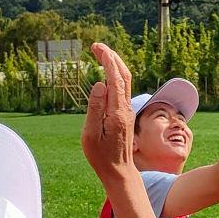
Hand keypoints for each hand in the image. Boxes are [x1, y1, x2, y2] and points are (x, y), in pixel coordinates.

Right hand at [82, 42, 137, 184]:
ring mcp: (127, 111)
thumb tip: (100, 83)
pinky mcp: (125, 114)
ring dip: (115, 64)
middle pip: (124, 75)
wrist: (119, 171)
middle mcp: (125, 108)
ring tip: (102, 54)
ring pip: (125, 81)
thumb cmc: (101, 155)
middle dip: (112, 57)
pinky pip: (123, 89)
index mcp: (116, 111)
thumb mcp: (91, 134)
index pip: (115, 78)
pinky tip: (108, 73)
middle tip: (96, 46)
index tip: (96, 47)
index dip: (107, 59)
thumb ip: (95, 108)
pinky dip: (116, 75)